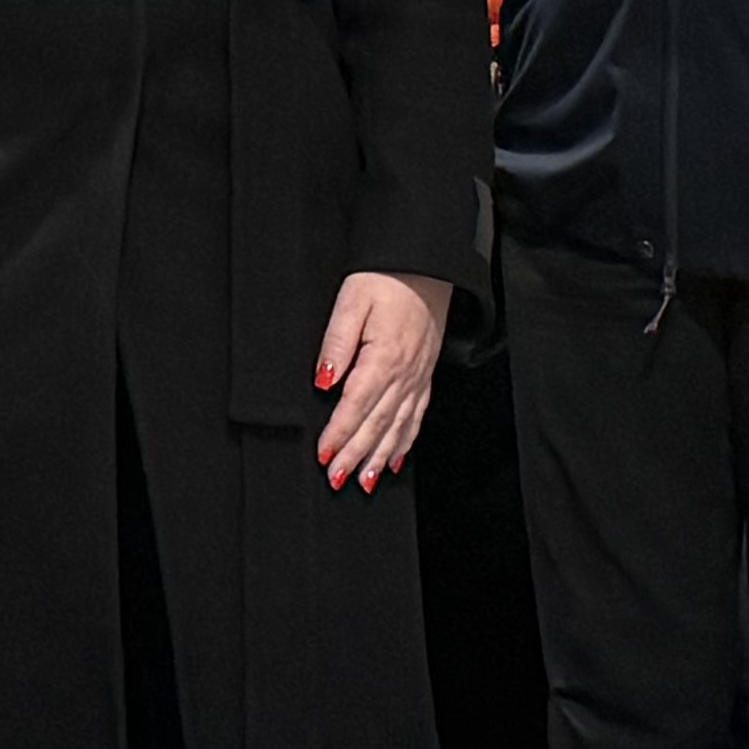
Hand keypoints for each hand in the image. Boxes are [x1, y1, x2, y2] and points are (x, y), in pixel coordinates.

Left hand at [311, 271, 446, 490]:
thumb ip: (336, 344)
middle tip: (337, 479)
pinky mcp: (425, 376)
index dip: (339, 434)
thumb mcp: (351, 302)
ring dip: (381, 457)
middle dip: (356, 455)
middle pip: (377, 424)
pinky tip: (396, 459)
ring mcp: (418, 378)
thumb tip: (323, 382)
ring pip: (399, 427)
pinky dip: (405, 442)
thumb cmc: (386, 280)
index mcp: (383, 357)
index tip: (324, 456)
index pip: (356, 405)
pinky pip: (416, 417)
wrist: (425, 266)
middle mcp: (405, 374)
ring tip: (365, 482)